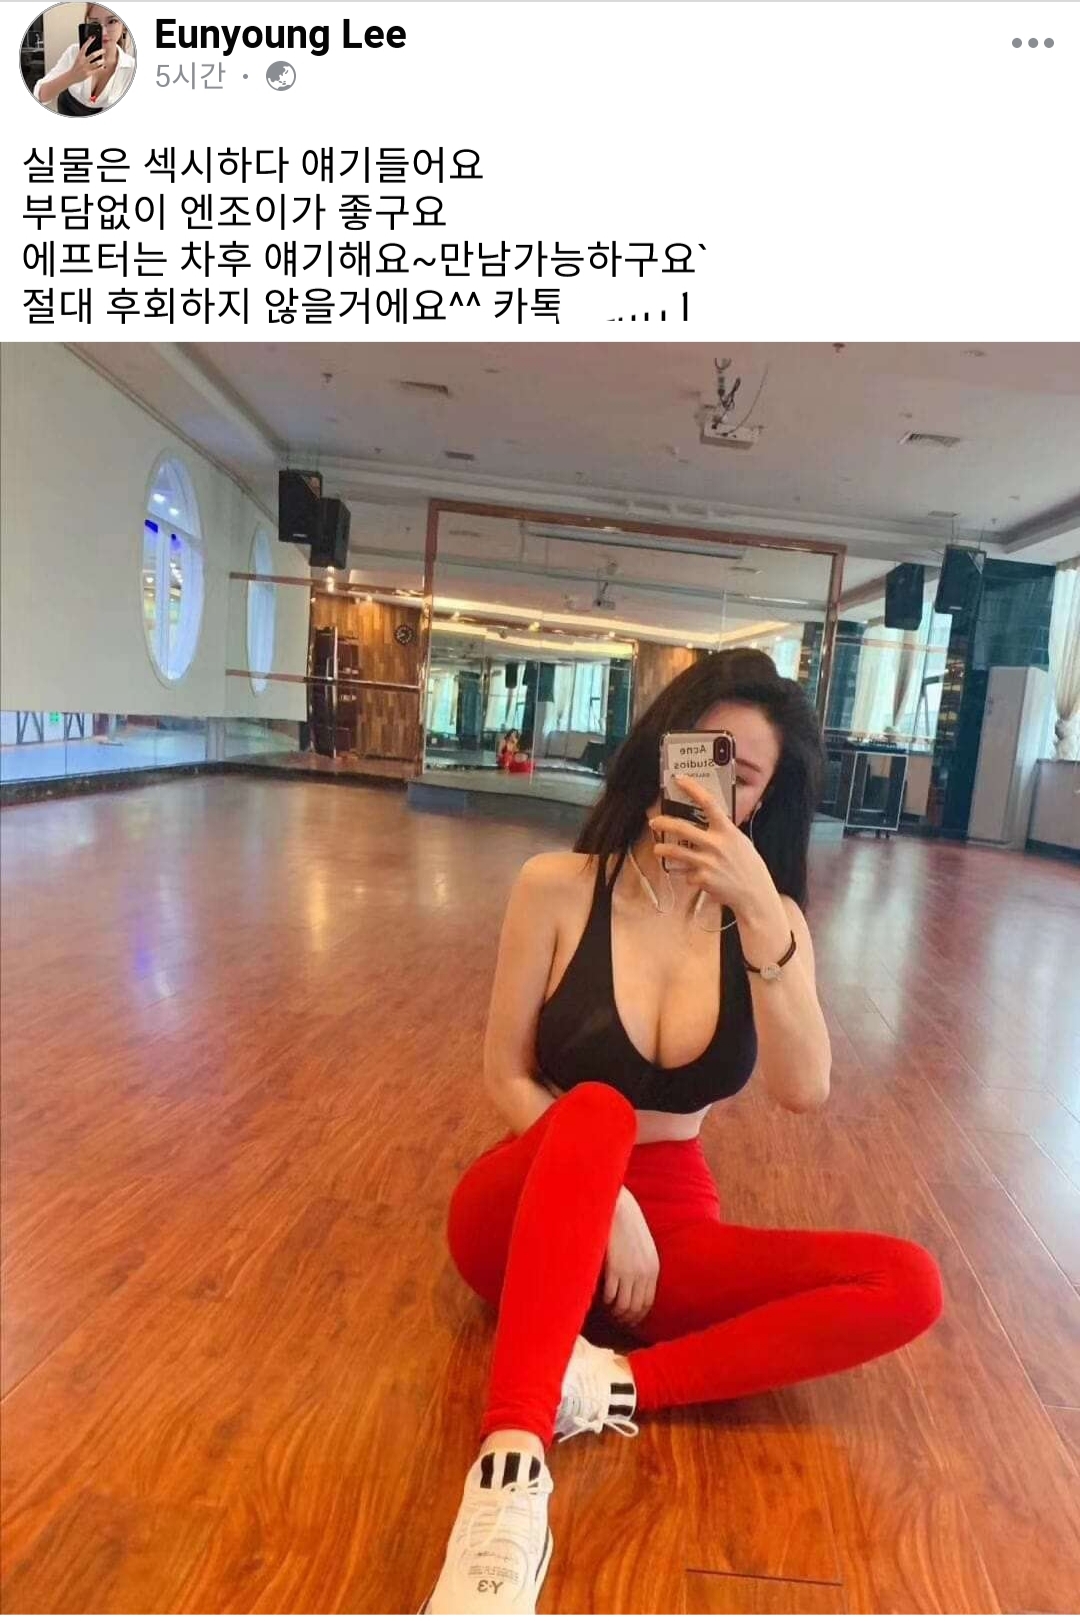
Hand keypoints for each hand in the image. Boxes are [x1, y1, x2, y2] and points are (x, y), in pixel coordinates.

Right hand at [70, 39, 104, 80]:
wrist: (71, 76)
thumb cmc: (76, 67)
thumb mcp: (78, 59)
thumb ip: (83, 55)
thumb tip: (92, 51)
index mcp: (79, 56)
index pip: (84, 47)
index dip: (89, 41)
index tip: (93, 37)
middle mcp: (82, 61)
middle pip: (93, 55)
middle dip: (99, 52)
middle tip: (104, 50)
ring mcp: (85, 68)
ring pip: (96, 63)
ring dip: (101, 61)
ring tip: (104, 60)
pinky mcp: (88, 74)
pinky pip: (96, 70)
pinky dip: (101, 68)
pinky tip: (103, 67)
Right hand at [603, 1189, 659, 1327]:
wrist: (618, 1207)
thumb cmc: (627, 1225)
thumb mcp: (643, 1246)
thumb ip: (642, 1265)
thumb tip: (635, 1285)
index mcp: (653, 1268)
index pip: (647, 1303)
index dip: (637, 1315)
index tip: (627, 1319)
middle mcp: (644, 1273)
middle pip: (636, 1308)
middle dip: (626, 1318)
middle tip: (615, 1320)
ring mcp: (630, 1273)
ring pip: (623, 1306)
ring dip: (615, 1313)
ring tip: (607, 1312)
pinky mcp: (615, 1269)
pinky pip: (611, 1296)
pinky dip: (606, 1302)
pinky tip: (601, 1300)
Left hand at [650, 774, 776, 918]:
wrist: (754, 894)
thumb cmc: (748, 866)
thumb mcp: (740, 842)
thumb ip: (723, 832)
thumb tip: (706, 820)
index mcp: (727, 831)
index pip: (708, 803)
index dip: (692, 788)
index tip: (679, 779)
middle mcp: (716, 845)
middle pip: (682, 829)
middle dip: (664, 823)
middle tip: (654, 822)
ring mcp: (707, 863)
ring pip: (676, 853)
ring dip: (662, 850)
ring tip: (657, 850)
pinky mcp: (702, 879)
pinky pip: (687, 874)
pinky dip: (688, 875)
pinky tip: (696, 877)